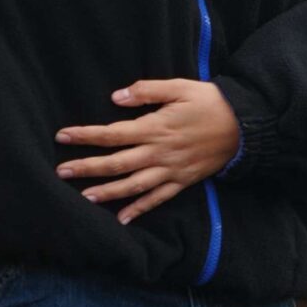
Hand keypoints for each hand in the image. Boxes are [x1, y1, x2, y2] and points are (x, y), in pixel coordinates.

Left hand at [56, 80, 242, 224]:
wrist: (244, 126)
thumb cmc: (210, 102)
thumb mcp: (180, 87)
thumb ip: (148, 91)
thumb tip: (117, 97)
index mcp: (155, 127)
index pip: (112, 134)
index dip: (85, 136)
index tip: (63, 136)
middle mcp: (159, 153)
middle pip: (116, 164)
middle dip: (86, 168)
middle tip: (61, 172)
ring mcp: (171, 170)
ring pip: (133, 186)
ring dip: (107, 193)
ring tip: (84, 198)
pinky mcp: (182, 181)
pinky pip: (158, 199)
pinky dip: (139, 210)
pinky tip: (122, 218)